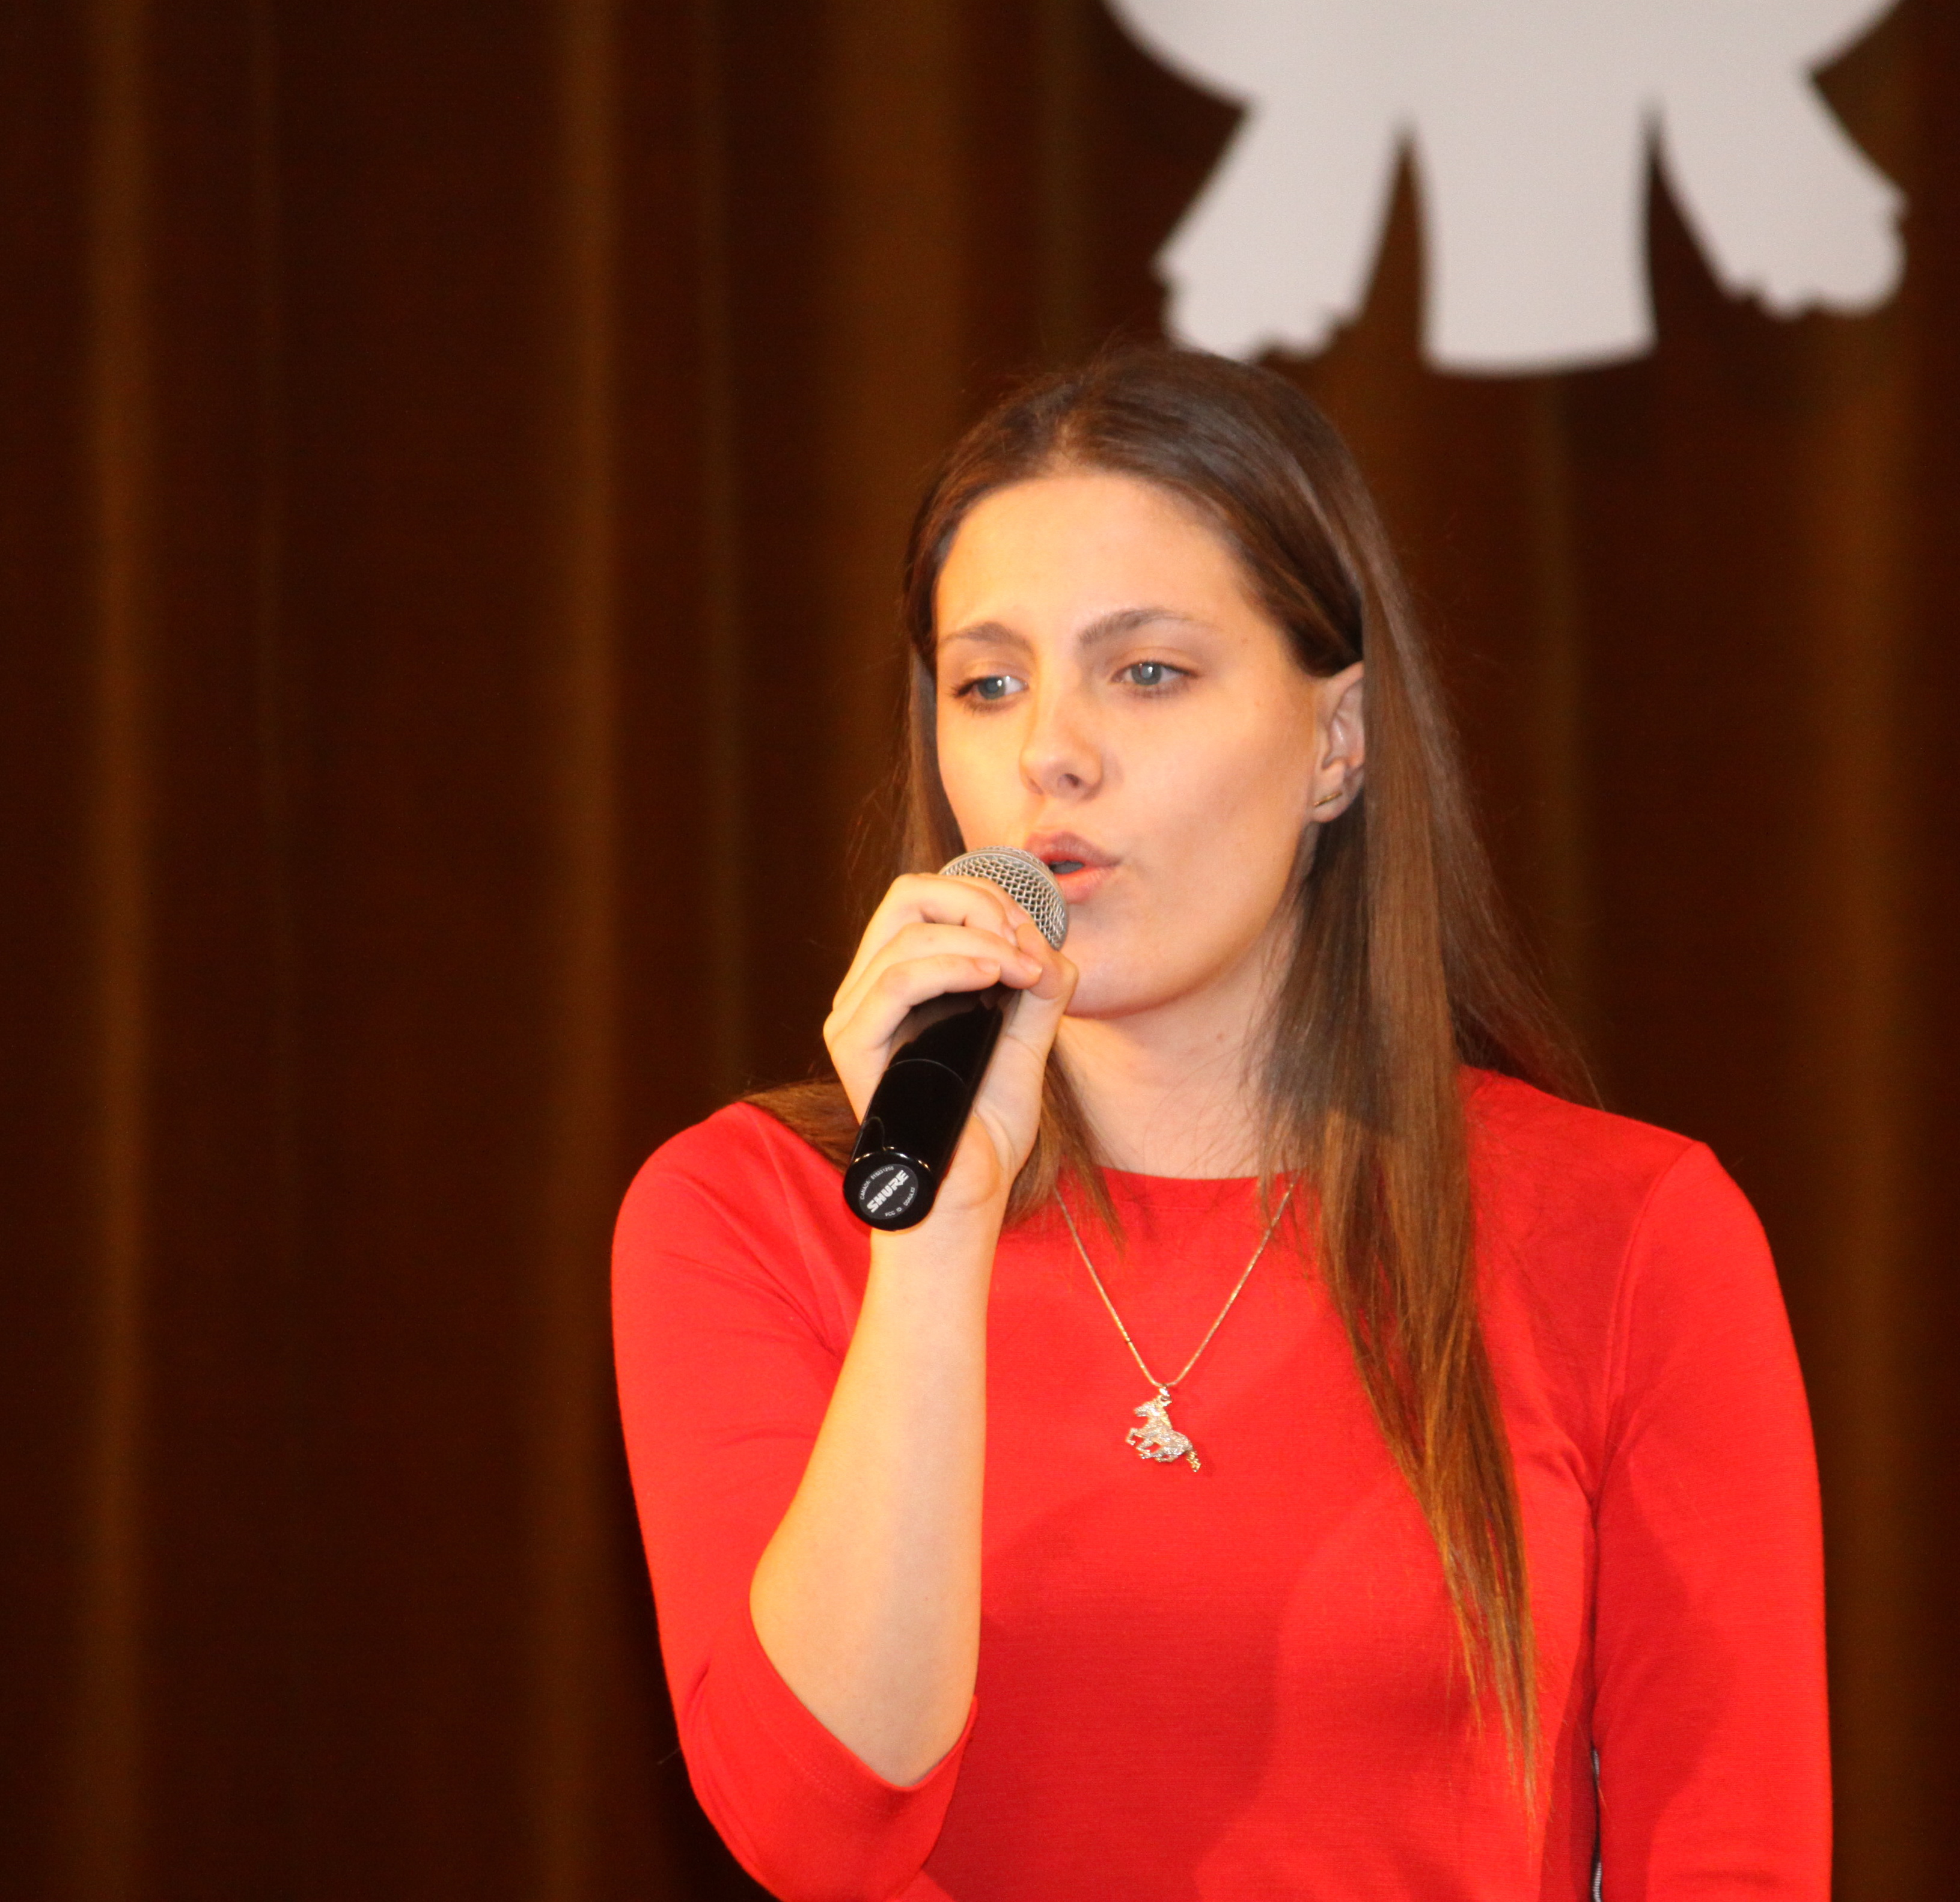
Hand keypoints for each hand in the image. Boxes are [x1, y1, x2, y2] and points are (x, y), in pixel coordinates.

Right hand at [825, 873, 1075, 1218]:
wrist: (970, 1189)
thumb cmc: (987, 1121)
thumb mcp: (1030, 1041)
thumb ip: (1042, 988)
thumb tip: (1047, 942)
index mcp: (901, 977)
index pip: (925, 897)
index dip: (983, 895)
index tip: (1031, 934)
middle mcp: (869, 988)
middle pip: (907, 896)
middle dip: (976, 901)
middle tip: (1022, 940)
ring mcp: (856, 1016)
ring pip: (907, 935)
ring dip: (978, 938)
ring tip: (1020, 970)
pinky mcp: (853, 1047)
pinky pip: (894, 982)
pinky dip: (949, 966)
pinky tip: (992, 977)